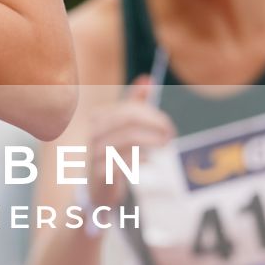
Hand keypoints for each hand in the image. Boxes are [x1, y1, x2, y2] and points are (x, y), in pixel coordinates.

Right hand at [83, 76, 174, 205]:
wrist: (96, 186)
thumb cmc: (113, 151)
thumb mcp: (122, 127)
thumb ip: (135, 103)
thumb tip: (148, 78)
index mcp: (99, 117)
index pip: (130, 109)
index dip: (153, 115)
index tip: (168, 125)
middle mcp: (94, 132)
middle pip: (128, 119)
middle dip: (154, 123)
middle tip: (170, 134)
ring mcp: (95, 152)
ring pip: (128, 139)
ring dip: (152, 141)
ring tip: (165, 145)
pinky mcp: (101, 172)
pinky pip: (125, 161)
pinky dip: (141, 159)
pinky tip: (149, 161)